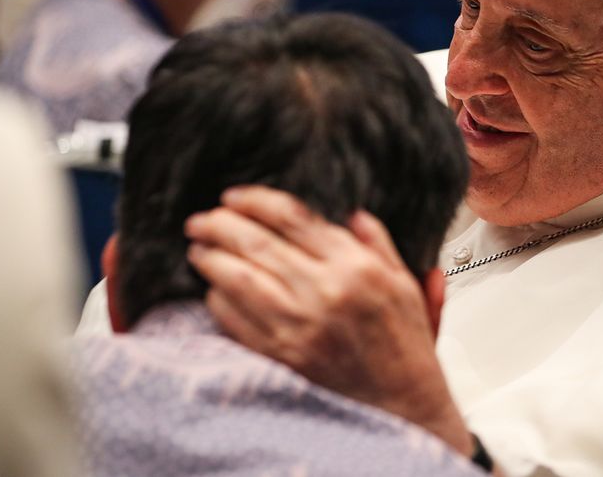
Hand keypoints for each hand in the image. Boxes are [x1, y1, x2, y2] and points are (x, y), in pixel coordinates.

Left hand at [185, 186, 473, 456]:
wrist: (404, 406)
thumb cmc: (404, 346)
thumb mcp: (404, 284)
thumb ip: (378, 244)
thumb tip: (352, 215)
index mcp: (355, 266)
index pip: (293, 217)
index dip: (256, 201)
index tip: (234, 196)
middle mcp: (325, 291)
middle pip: (257, 243)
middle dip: (220, 225)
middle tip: (201, 220)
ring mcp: (300, 325)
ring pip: (239, 279)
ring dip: (211, 260)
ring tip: (198, 249)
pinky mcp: (282, 356)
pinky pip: (236, 321)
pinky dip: (218, 301)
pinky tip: (213, 291)